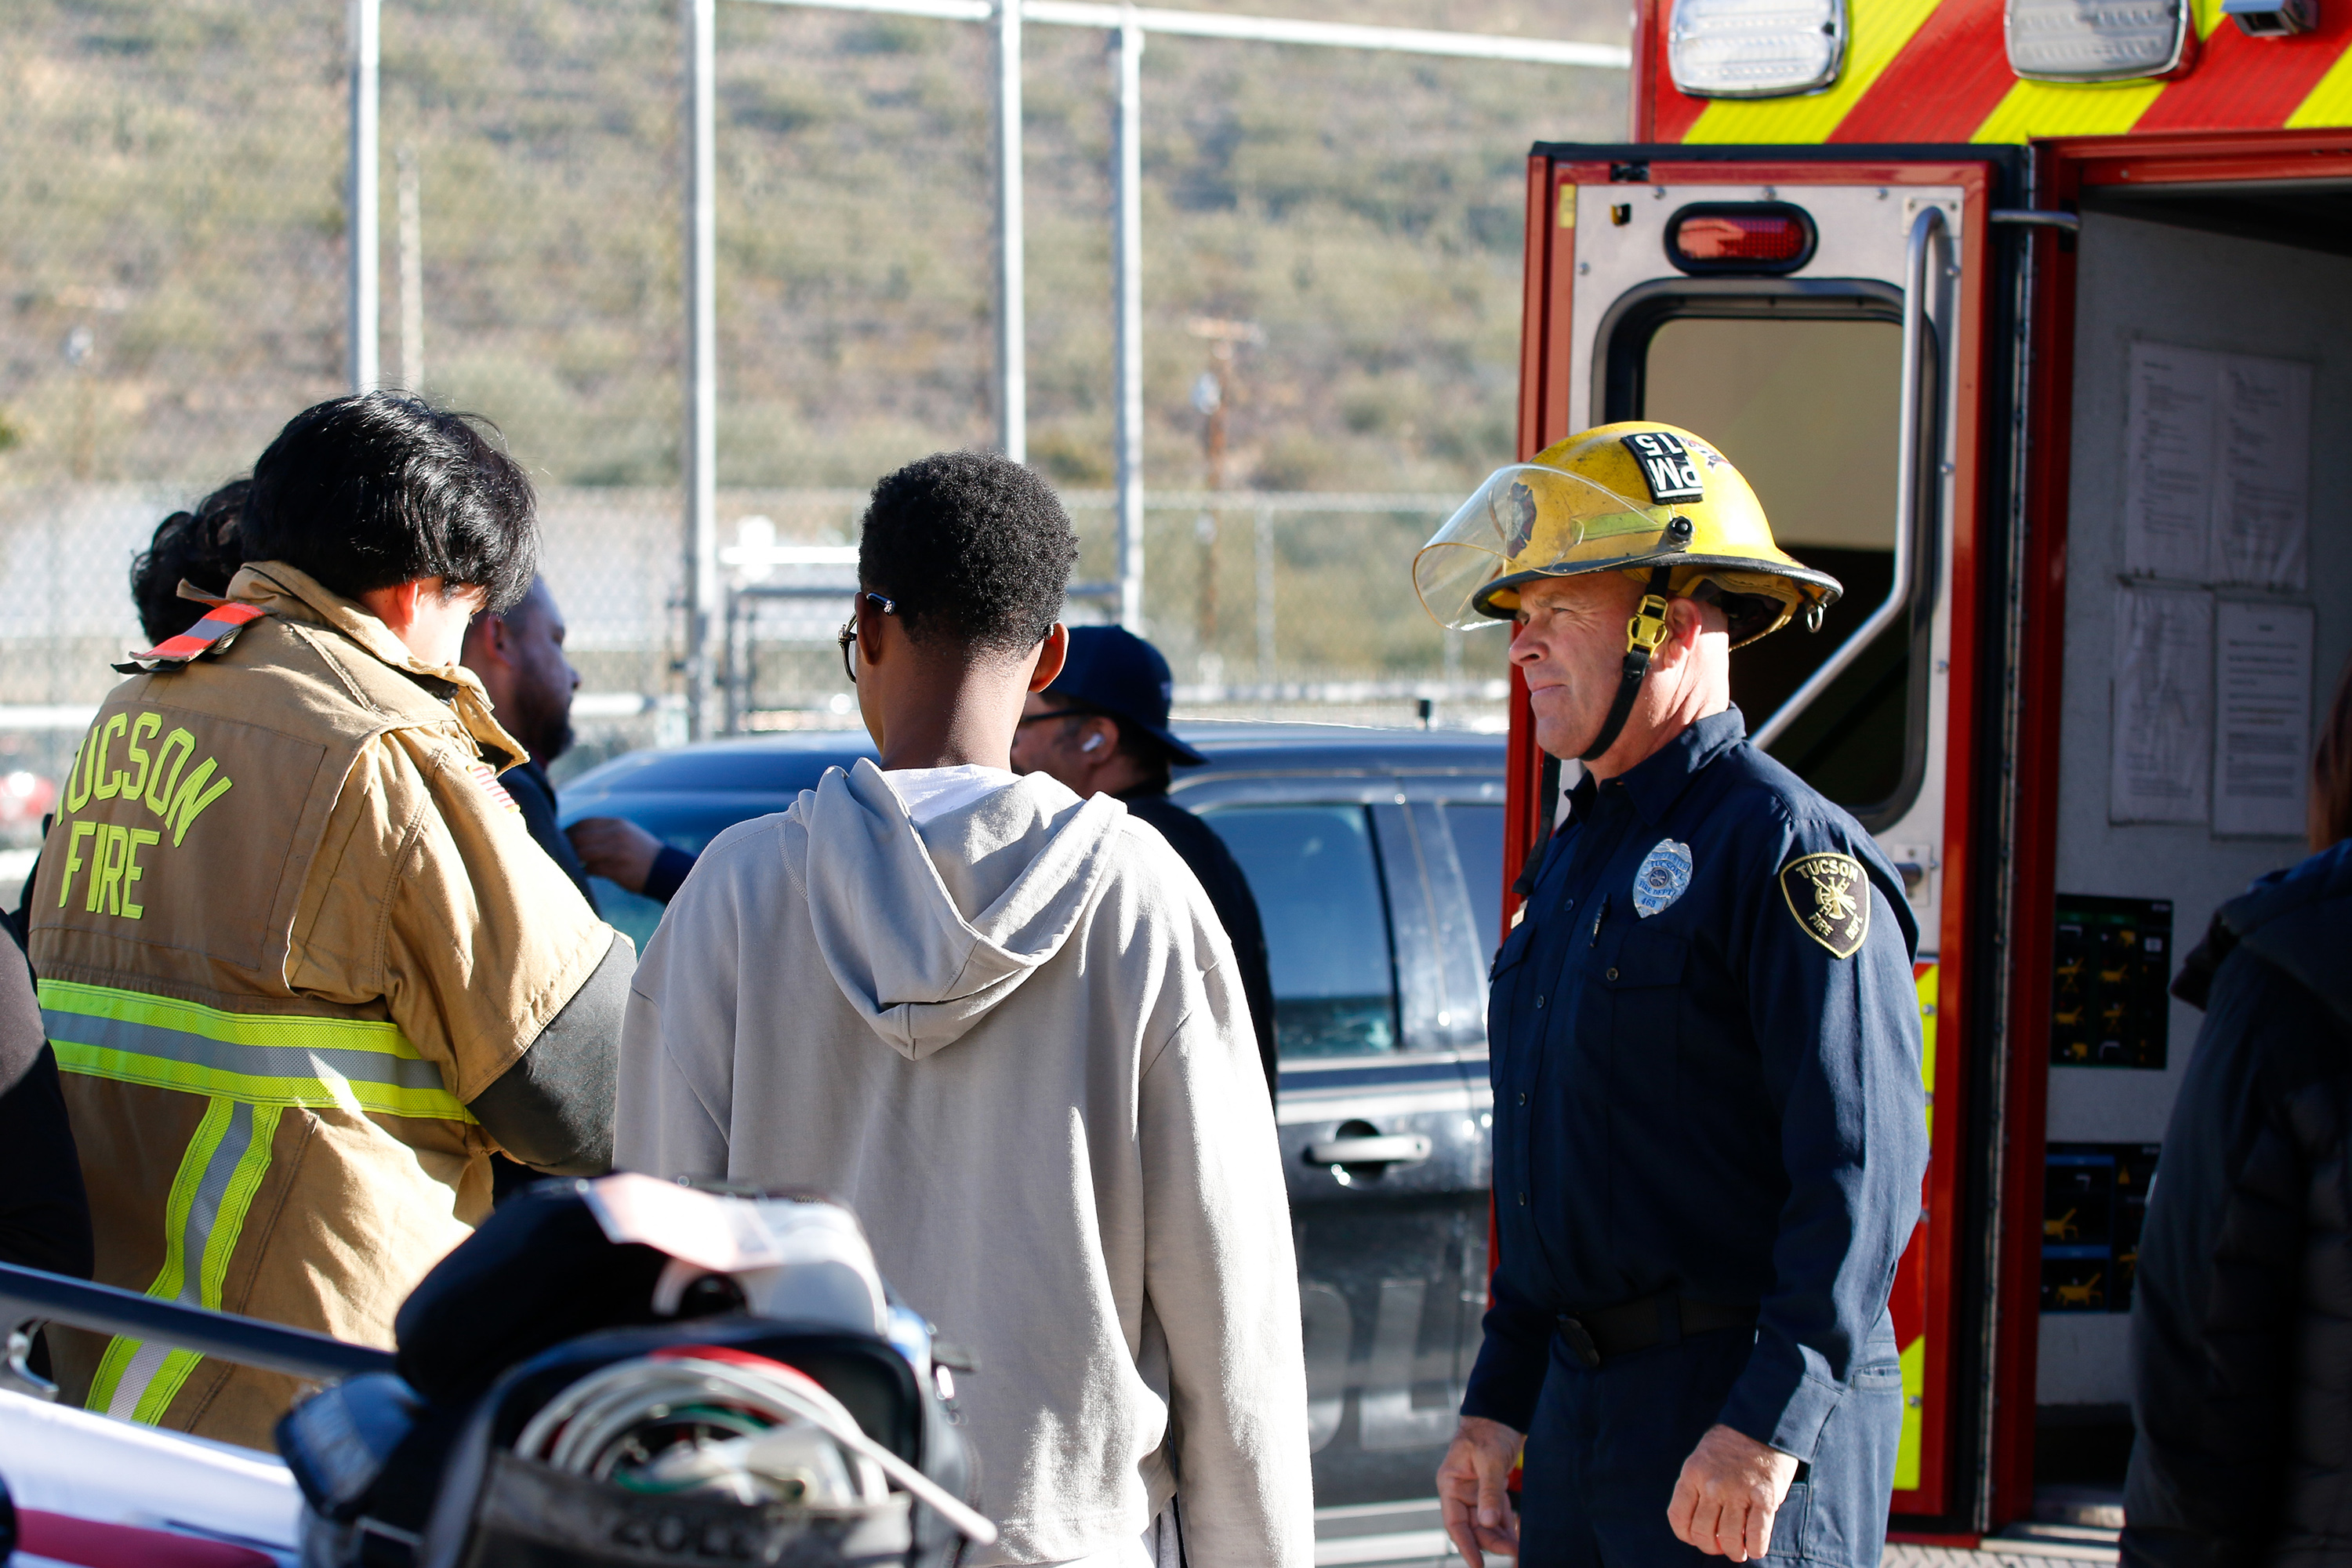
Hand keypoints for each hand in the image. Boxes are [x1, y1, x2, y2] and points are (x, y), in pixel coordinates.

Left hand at [567, 816, 663, 893]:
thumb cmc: (640, 853)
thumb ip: (604, 832)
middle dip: (567, 845)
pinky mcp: (617, 870)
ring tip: (571, 863)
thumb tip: (574, 836)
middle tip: (561, 853)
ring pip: (582, 853)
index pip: (584, 822)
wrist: (665, 869)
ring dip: (573, 859)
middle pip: (580, 837)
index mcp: (617, 824)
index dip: (569, 830)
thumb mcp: (625, 833)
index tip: (562, 838)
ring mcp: (617, 852)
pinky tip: (583, 873)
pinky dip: (584, 871)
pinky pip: (591, 869)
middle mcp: (616, 835)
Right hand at [1437, 1415, 1521, 1567]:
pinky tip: (1518, 1538)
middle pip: (1474, 1527)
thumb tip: (1489, 1523)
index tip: (1478, 1566)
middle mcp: (1461, 1491)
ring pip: (1487, 1524)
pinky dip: (1507, 1526)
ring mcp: (1476, 1492)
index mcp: (1451, 1484)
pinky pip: (1498, 1514)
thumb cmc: (1489, 1432)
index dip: (1465, 1546)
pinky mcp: (1492, 1490)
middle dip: (1492, 1543)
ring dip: (1502, 1538)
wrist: (1502, 1413)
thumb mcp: (1488, 1460)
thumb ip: (1488, 1492)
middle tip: (1513, 1555)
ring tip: (1519, 1552)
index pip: (1454, 1523)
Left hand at [1667, 1424, 1799, 1561]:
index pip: (1678, 1517)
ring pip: (1728, 1538)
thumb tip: (1701, 1523)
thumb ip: (1698, 1486)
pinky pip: (1757, 1535)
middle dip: (1711, 1547)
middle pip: (1702, 1533)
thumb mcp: (1702, 1458)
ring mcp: (1737, 1491)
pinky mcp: (1764, 1496)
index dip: (1687, 1535)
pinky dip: (1756, 1548)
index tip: (1697, 1538)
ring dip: (1734, 1551)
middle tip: (1721, 1546)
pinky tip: (1755, 1548)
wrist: (1762, 1423)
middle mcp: (1711, 1485)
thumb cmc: (1732, 1445)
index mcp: (1692, 1474)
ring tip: (1739, 1551)